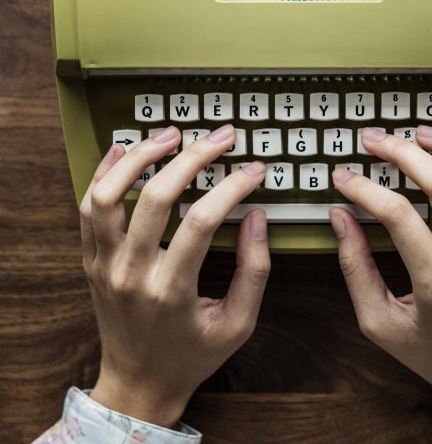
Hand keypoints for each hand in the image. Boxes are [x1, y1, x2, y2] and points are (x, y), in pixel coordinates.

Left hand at [79, 123, 268, 428]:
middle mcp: (132, 274)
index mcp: (171, 292)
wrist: (138, 384)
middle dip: (194, 158)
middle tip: (221, 137)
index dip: (233, 187)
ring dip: (140, 157)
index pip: (202, 222)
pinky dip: (104, 173)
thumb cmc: (191, 354)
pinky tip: (125, 149)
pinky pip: (88, 208)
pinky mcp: (92, 260)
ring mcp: (105, 265)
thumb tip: (257, 217)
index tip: (254, 170)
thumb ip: (254, 271)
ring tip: (171, 134)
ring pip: (109, 196)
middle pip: (156, 198)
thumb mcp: (238, 325)